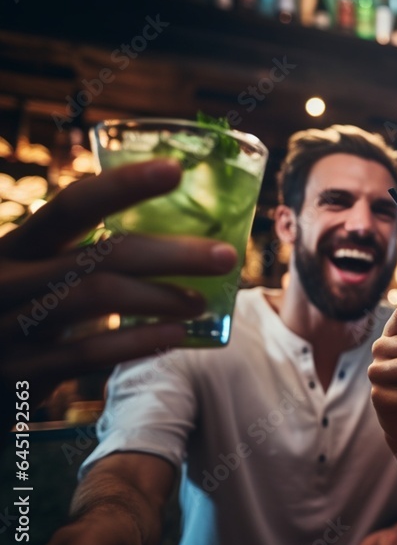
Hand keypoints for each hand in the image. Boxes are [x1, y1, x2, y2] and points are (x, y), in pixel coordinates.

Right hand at [0, 160, 237, 408]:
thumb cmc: (16, 318)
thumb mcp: (36, 278)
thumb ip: (85, 260)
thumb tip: (183, 244)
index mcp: (16, 246)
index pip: (72, 204)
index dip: (124, 185)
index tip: (176, 170)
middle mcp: (7, 278)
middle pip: (99, 253)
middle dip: (171, 252)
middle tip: (226, 256)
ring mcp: (8, 327)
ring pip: (96, 297)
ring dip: (160, 297)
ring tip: (201, 302)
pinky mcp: (19, 374)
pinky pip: (86, 353)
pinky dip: (136, 343)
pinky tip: (176, 336)